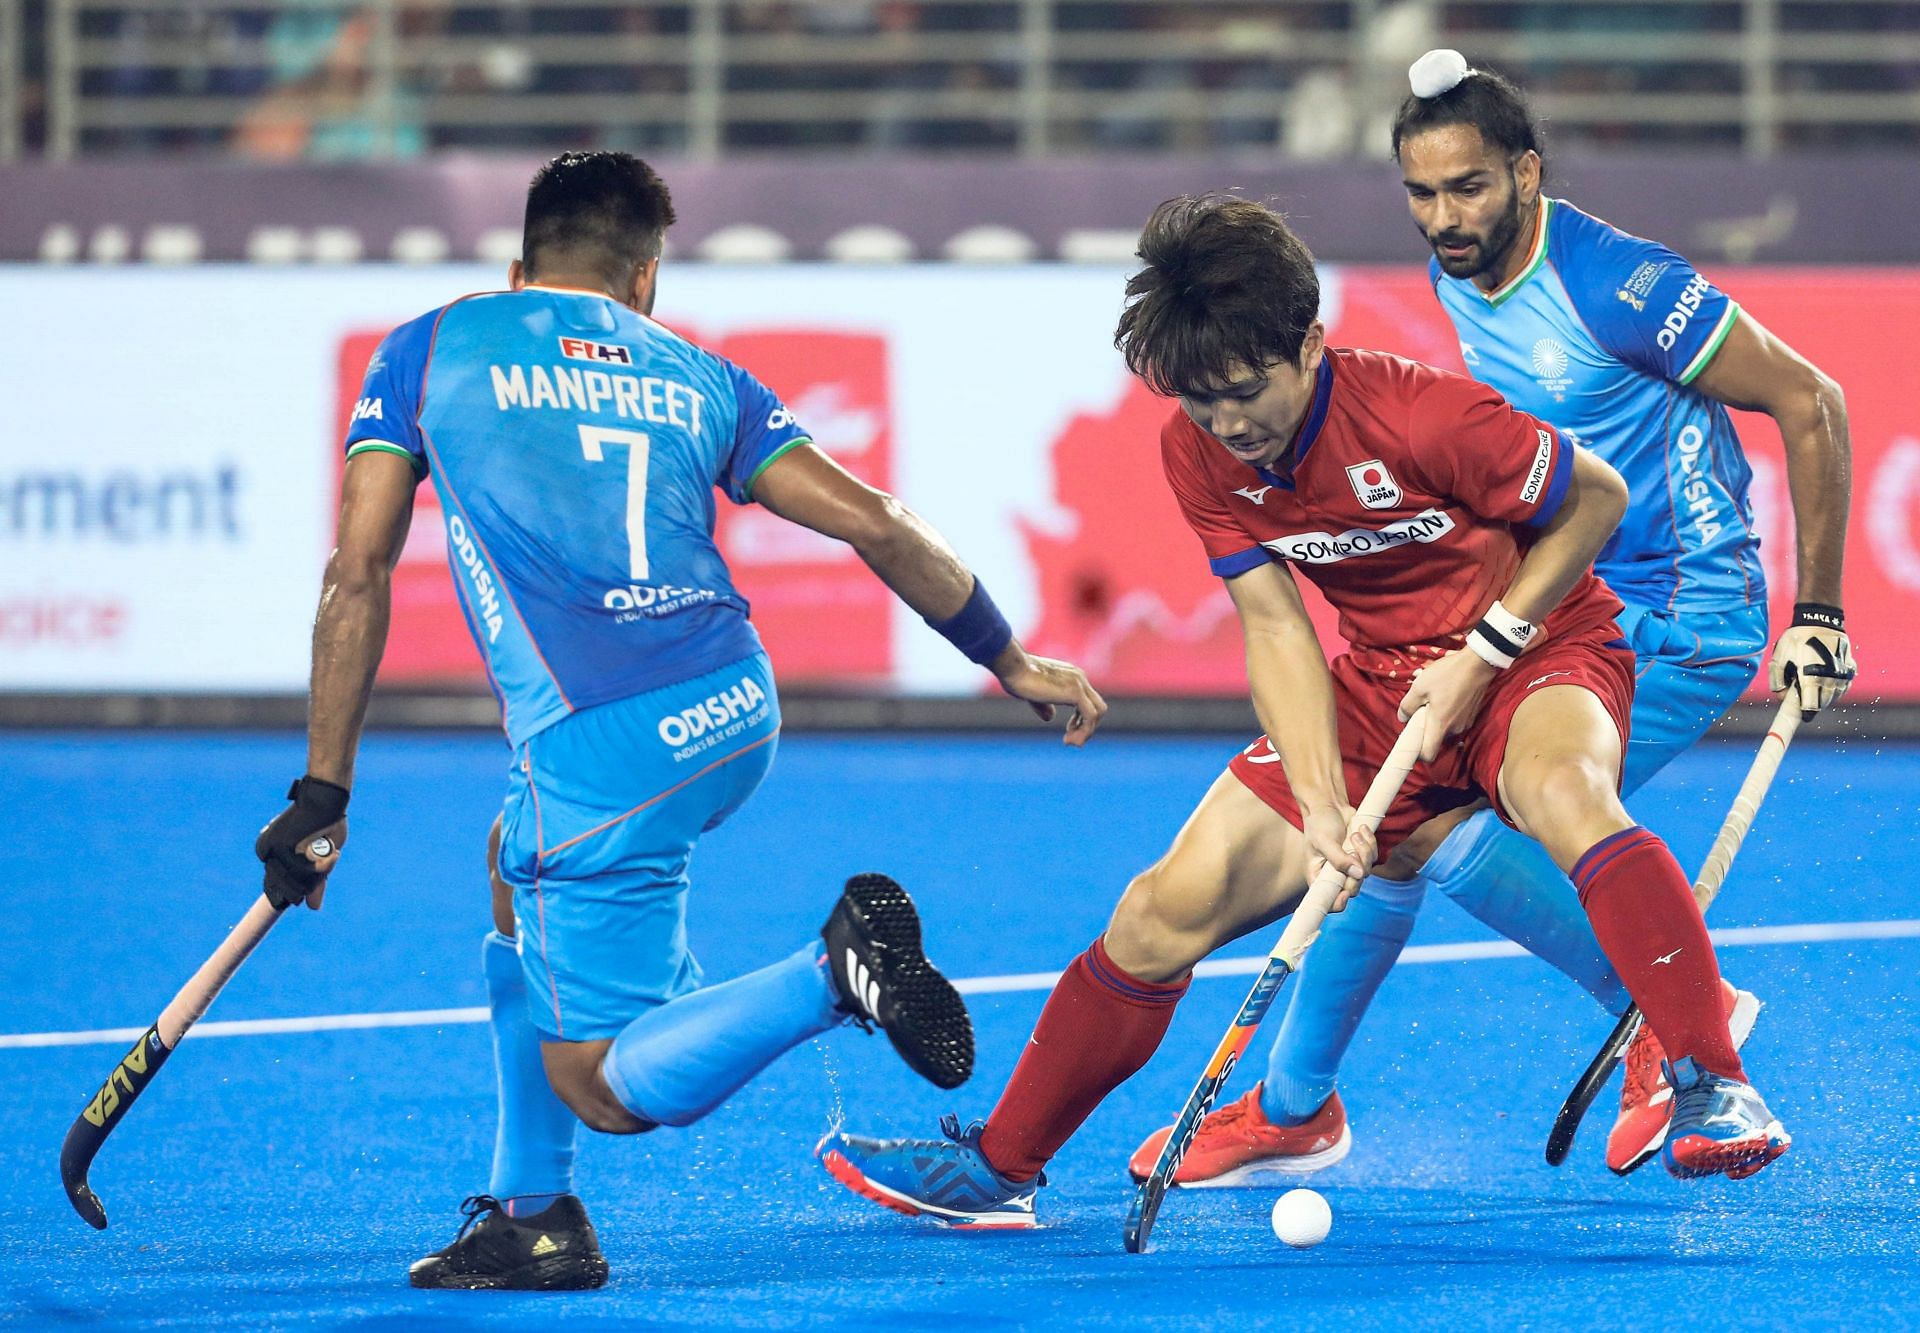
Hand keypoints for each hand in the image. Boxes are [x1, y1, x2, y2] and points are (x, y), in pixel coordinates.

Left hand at [255, 776, 348, 910]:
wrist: (326, 796)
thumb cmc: (326, 821)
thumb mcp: (322, 854)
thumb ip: (314, 879)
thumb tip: (313, 908)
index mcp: (270, 852)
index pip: (281, 885)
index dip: (297, 888)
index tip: (306, 887)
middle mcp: (265, 852)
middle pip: (292, 886)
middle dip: (316, 876)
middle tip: (331, 856)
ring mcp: (271, 850)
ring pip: (299, 881)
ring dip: (321, 871)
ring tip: (333, 853)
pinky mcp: (281, 847)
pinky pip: (304, 872)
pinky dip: (321, 867)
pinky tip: (333, 855)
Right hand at [991, 648, 1108, 746]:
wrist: (1013, 668)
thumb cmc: (1016, 677)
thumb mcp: (1033, 695)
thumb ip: (1044, 705)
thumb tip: (1049, 718)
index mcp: (1071, 676)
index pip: (1088, 700)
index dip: (1081, 719)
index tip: (1068, 730)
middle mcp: (1079, 678)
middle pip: (1097, 706)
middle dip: (1087, 726)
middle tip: (1070, 739)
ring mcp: (1079, 684)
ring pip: (1098, 712)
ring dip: (1087, 732)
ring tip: (1069, 742)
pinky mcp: (1075, 693)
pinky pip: (1090, 716)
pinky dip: (1084, 731)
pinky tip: (1069, 740)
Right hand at [1302, 802, 1375, 911]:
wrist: (1329, 805)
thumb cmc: (1319, 823)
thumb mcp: (1324, 841)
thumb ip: (1339, 860)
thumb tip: (1358, 874)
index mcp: (1318, 877)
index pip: (1327, 901)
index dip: (1338, 902)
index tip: (1345, 892)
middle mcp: (1334, 876)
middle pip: (1353, 888)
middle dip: (1357, 869)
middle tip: (1352, 850)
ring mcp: (1349, 867)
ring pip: (1366, 872)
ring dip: (1364, 851)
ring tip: (1354, 835)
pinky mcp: (1361, 857)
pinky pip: (1374, 858)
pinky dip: (1370, 843)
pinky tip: (1361, 830)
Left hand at [1398, 648, 1498, 760]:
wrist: (1477, 663)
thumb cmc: (1447, 674)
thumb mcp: (1419, 686)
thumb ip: (1407, 706)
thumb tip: (1403, 717)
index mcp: (1441, 725)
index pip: (1429, 755)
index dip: (1418, 753)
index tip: (1412, 741)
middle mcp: (1455, 729)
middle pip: (1436, 741)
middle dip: (1426, 731)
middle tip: (1420, 711)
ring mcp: (1466, 723)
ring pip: (1445, 730)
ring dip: (1437, 721)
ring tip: (1433, 700)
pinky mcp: (1472, 715)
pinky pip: (1455, 721)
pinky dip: (1447, 715)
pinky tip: (1445, 697)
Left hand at [1769, 624, 1854, 713]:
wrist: (1820, 621)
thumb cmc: (1796, 640)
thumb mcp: (1778, 659)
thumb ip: (1777, 681)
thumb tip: (1783, 697)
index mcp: (1811, 678)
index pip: (1810, 707)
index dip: (1803, 712)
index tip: (1799, 715)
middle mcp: (1831, 679)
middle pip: (1822, 704)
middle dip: (1811, 703)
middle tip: (1801, 693)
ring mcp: (1843, 674)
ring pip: (1834, 696)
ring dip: (1824, 696)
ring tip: (1812, 682)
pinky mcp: (1850, 669)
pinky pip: (1844, 686)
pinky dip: (1835, 687)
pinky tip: (1825, 679)